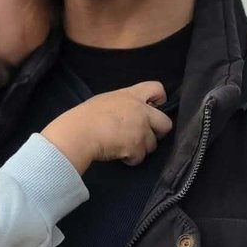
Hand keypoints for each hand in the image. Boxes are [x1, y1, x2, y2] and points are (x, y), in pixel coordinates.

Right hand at [41, 82, 172, 173]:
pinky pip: (139, 157)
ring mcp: (141, 130)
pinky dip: (130, 158)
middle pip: (166, 123)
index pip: (157, 88)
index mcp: (132, 96)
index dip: (159, 99)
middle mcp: (142, 112)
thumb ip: (124, 104)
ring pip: (152, 144)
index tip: (154, 107)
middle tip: (143, 134)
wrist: (80, 132)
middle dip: (157, 131)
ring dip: (141, 147)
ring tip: (124, 146)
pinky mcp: (136, 148)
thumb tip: (129, 112)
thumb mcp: (107, 100)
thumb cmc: (87, 115)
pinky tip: (118, 153)